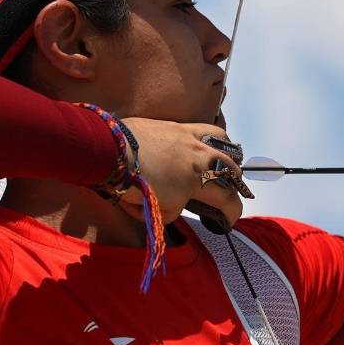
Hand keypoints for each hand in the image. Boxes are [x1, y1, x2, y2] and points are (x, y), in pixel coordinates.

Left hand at [108, 118, 244, 228]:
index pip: (227, 198)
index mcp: (198, 179)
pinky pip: (197, 129)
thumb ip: (171, 210)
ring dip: (226, 151)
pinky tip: (194, 144)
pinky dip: (202, 138)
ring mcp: (187, 134)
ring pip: (220, 138)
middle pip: (230, 167)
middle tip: (226, 192)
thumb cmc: (131, 184)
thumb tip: (174, 203)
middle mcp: (200, 154)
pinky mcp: (172, 124)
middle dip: (233, 183)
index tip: (228, 220)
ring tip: (221, 158)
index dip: (232, 213)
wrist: (110, 150)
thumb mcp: (154, 209)